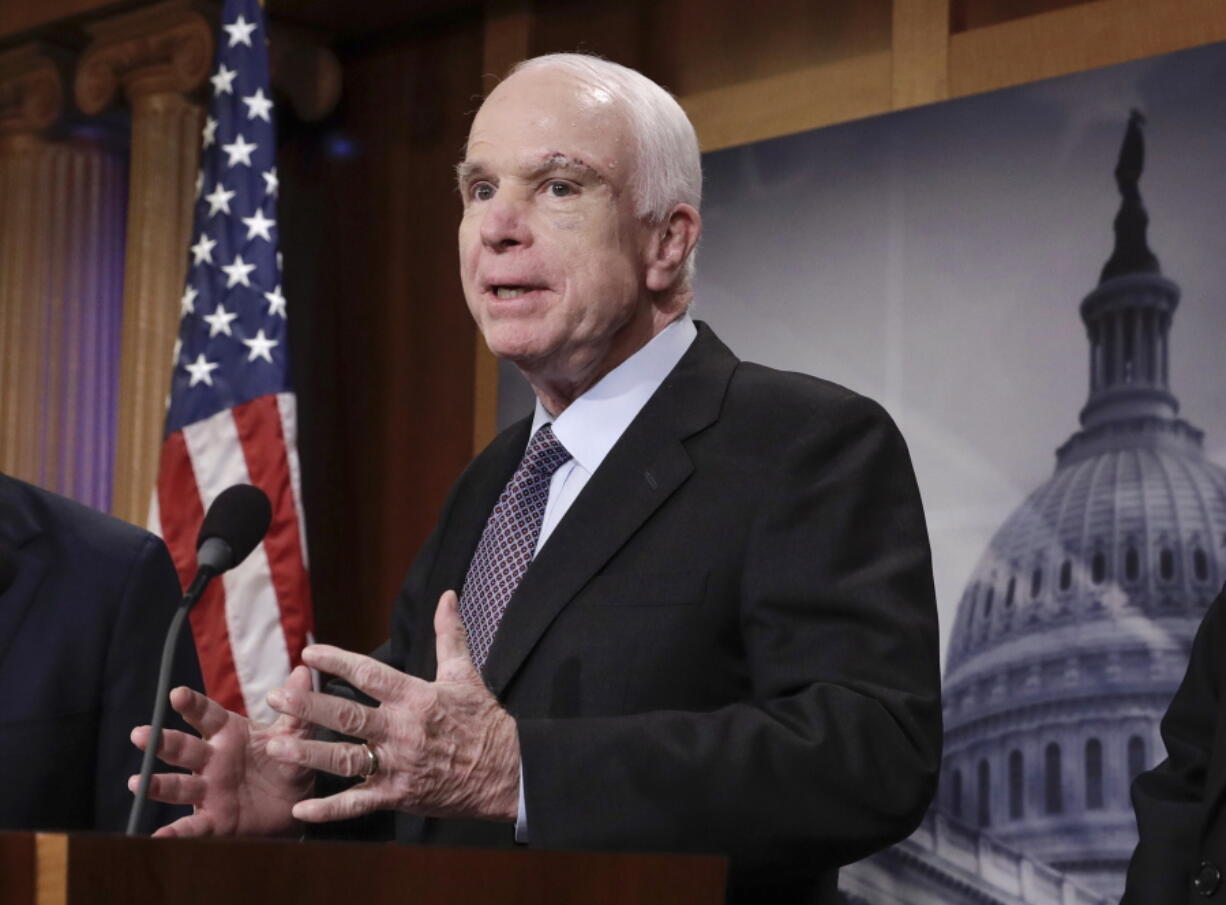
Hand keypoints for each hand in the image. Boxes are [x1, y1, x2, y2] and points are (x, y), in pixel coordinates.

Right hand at [129, 665, 315, 836]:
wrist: (294, 802)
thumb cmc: (285, 760)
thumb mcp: (294, 734)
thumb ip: (295, 710)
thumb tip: (303, 672)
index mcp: (228, 733)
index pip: (206, 715)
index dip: (192, 704)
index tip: (177, 694)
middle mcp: (212, 759)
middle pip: (184, 748)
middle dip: (162, 741)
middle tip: (140, 734)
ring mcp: (209, 789)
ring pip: (179, 785)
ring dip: (158, 784)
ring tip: (137, 782)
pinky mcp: (214, 819)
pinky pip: (192, 826)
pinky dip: (175, 831)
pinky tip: (158, 836)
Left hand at [264, 590, 519, 823]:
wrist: (506, 771)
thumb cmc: (483, 720)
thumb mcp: (465, 673)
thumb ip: (449, 633)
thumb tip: (447, 595)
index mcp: (416, 697)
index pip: (369, 674)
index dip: (337, 662)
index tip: (309, 653)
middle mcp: (402, 730)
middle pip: (347, 717)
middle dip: (307, 706)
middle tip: (273, 697)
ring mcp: (399, 765)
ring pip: (345, 759)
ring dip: (307, 754)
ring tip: (275, 746)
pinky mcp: (399, 795)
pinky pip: (359, 804)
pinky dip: (329, 810)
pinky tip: (300, 810)